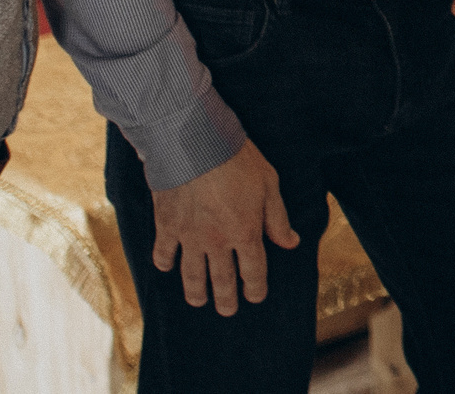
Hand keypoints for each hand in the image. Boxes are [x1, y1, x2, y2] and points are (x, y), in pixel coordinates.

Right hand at [151, 140, 297, 313]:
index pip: (253, 272)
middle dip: (226, 299)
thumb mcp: (269, 185)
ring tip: (199, 301)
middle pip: (221, 280)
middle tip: (227, 310)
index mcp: (246, 233)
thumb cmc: (238, 161)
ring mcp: (189, 237)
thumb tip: (291, 243)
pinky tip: (167, 268)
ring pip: (191, 275)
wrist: (196, 144)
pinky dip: (165, 263)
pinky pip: (163, 253)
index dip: (255, 288)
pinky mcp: (166, 226)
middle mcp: (216, 242)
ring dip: (195, 292)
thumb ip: (278, 219)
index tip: (255, 297)